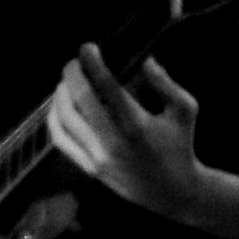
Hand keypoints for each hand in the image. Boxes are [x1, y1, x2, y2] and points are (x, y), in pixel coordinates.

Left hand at [48, 43, 210, 224]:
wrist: (175, 191)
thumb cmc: (181, 145)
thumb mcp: (184, 110)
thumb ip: (165, 83)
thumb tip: (145, 59)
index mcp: (136, 123)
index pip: (106, 85)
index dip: (92, 62)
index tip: (87, 47)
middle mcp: (112, 140)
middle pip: (78, 99)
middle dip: (71, 74)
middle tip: (73, 62)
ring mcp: (98, 156)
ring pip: (64, 119)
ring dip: (59, 95)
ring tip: (65, 83)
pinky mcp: (89, 168)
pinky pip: (60, 140)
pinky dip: (54, 120)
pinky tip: (58, 107)